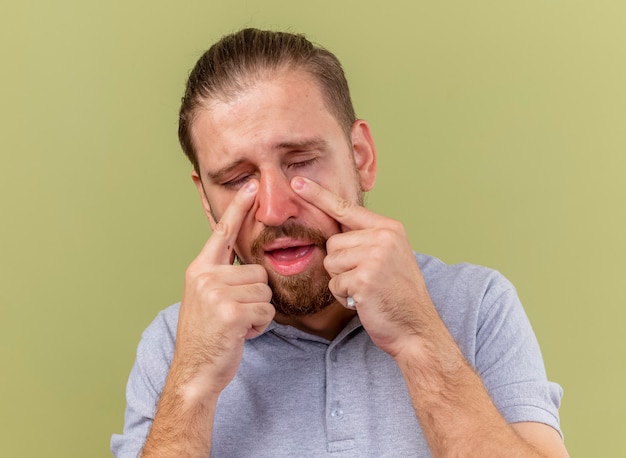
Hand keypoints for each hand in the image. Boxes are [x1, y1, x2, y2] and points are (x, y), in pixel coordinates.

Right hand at [173, 179, 274, 396]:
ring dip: (258, 312)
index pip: (222, 233)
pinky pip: (267, 310)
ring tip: (237, 324)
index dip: (239, 208)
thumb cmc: (207, 336)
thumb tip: (245, 261)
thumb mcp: (205, 298)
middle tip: (235, 314)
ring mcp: (217, 293)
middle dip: (255, 296)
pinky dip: (261, 325)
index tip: (252, 185)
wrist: (195, 370)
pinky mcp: (232, 312)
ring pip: (265, 291)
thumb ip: (221, 276)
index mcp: (200, 270)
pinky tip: (242, 334)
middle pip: (258, 271)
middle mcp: (206, 276)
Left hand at [291, 176, 440, 357]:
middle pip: (333, 243)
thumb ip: (366, 240)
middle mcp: (383, 237)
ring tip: (366, 290)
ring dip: (341, 282)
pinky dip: (343, 297)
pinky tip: (363, 301)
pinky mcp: (364, 278)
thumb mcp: (389, 257)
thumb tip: (334, 235)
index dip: (318, 195)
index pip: (346, 208)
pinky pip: (334, 284)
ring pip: (330, 263)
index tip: (296, 181)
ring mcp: (375, 257)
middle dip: (341, 265)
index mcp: (389, 228)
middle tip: (366, 280)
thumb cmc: (398, 296)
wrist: (416, 328)